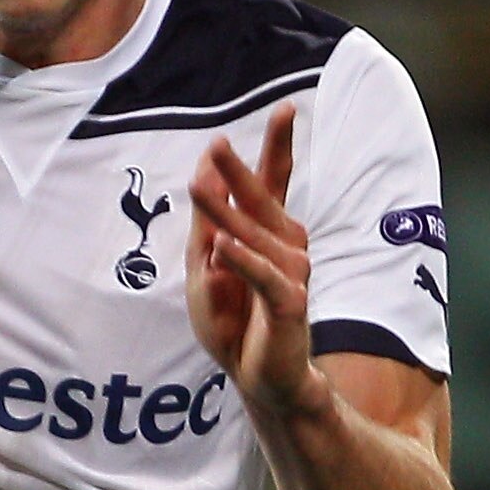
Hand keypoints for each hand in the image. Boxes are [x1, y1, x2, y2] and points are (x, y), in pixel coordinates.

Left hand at [186, 106, 322, 416]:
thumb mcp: (205, 276)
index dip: (279, 147)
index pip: (274, 184)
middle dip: (240, 170)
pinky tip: (222, 245)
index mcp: (269, 236)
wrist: (260, 380)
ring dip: (224, 213)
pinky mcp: (289, 304)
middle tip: (219, 142)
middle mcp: (287, 247)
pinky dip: (242, 260)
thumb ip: (205, 233)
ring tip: (198, 186)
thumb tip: (203, 185)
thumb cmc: (236, 327)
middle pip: (262, 200)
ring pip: (254, 236)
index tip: (286, 109)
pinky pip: (263, 275)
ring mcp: (292, 274)